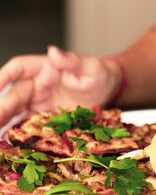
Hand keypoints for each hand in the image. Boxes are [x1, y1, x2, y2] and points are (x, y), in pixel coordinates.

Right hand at [0, 46, 120, 126]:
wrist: (107, 93)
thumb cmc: (98, 75)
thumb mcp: (89, 67)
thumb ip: (72, 61)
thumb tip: (54, 51)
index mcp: (44, 68)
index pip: (18, 68)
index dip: (4, 75)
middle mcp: (37, 85)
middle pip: (15, 94)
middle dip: (3, 107)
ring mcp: (39, 103)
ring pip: (16, 112)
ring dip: (5, 121)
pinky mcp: (44, 119)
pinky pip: (27, 126)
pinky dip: (18, 134)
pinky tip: (9, 143)